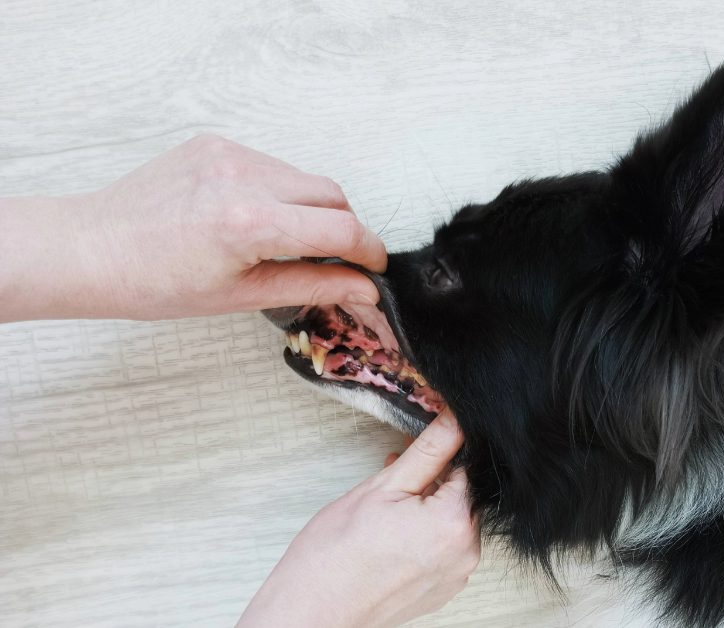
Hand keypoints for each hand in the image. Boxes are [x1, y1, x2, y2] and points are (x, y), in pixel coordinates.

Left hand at [0, 134, 386, 321]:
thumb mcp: (242, 296)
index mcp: (251, 224)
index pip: (342, 229)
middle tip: (335, 260)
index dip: (369, 251)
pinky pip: (272, 166)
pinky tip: (252, 217)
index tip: (375, 267)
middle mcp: (244, 178)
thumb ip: (313, 286)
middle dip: (344, 229)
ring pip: (305, 178)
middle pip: (333, 196)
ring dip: (312, 209)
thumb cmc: (155, 283)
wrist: (91, 249)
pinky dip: (279, 192)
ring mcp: (229, 154)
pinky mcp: (216, 143)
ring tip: (285, 241)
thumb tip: (364, 290)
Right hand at [238, 410, 479, 627]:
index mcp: (455, 523)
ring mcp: (455, 576)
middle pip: (463, 497)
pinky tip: (392, 532)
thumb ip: (428, 451)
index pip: (469, 468)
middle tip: (395, 474)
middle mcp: (465, 553)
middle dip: (434, 481)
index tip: (419, 449)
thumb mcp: (382, 487)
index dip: (443, 452)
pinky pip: (444, 550)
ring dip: (428, 507)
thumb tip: (456, 420)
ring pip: (452, 523)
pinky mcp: (441, 591)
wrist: (311, 612)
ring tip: (387, 506)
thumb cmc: (336, 553)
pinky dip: (424, 535)